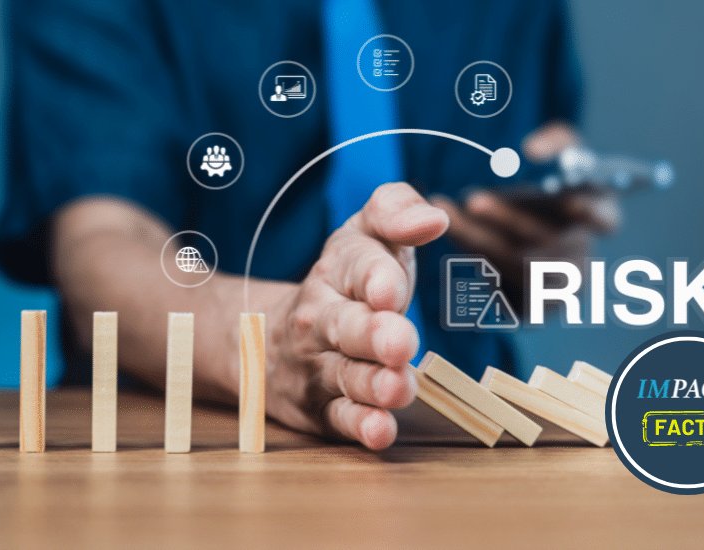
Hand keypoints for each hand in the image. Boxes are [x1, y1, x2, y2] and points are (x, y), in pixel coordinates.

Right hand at [264, 183, 448, 449]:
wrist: (267, 340)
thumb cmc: (344, 285)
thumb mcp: (364, 237)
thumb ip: (396, 212)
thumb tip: (435, 218)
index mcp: (336, 270)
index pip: (355, 267)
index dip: (375, 278)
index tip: (391, 289)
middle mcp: (321, 318)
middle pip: (346, 326)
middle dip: (373, 335)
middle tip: (399, 341)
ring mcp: (318, 367)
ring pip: (345, 376)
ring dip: (373, 385)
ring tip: (400, 387)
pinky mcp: (321, 410)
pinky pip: (339, 420)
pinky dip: (359, 427)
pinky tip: (380, 431)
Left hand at [430, 123, 620, 295]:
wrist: (526, 231)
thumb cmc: (551, 187)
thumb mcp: (564, 154)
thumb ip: (557, 141)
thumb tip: (532, 149)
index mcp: (600, 220)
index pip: (607, 221)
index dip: (592, 214)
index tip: (570, 199)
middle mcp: (583, 260)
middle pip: (549, 247)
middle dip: (510, 221)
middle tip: (474, 199)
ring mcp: (557, 290)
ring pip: (516, 266)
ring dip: (478, 238)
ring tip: (447, 212)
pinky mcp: (527, 310)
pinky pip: (497, 286)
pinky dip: (472, 257)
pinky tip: (451, 232)